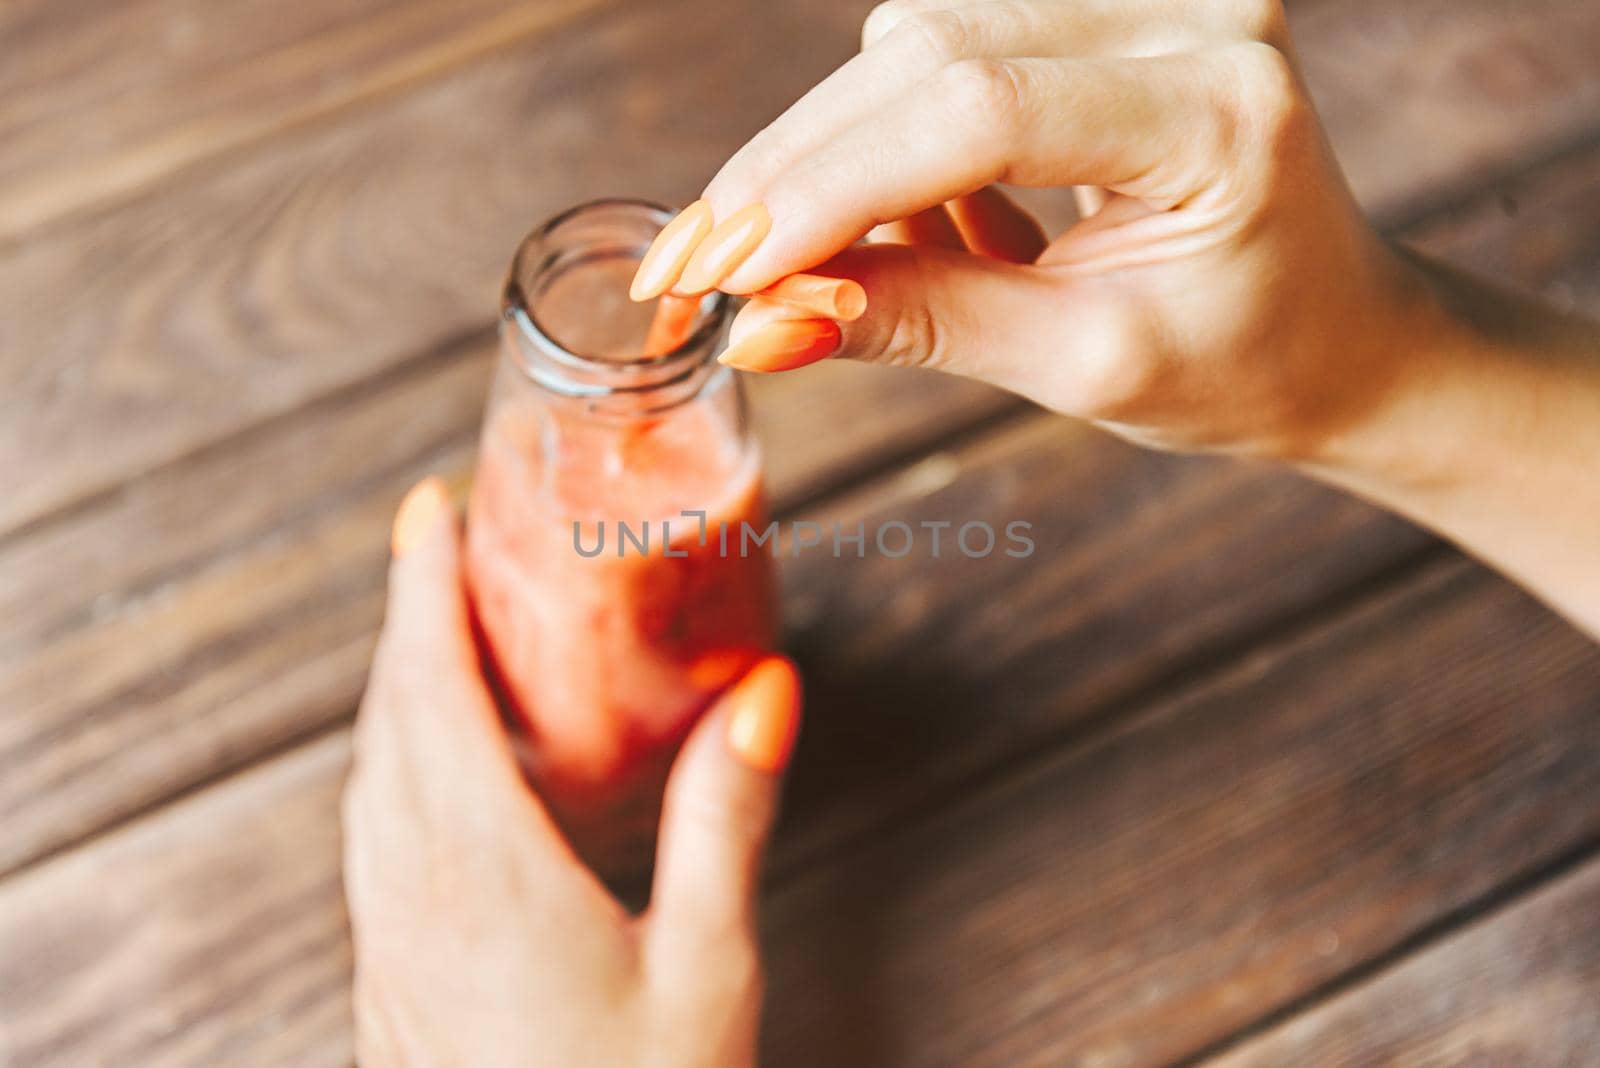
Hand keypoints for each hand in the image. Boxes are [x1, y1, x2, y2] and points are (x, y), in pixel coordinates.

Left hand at [343, 478, 802, 1067]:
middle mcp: (413, 890)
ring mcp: (390, 938)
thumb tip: (767, 692)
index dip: (423, 588)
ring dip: (396, 688)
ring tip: (440, 637)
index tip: (427, 507)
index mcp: (484, 868)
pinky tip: (437, 774)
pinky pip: (373, 834)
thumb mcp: (706, 963)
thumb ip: (725, 819)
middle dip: (410, 618)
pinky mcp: (392, 977)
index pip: (433, 689)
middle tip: (448, 545)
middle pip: (388, 717)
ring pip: (369, 776)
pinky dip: (395, 762)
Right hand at [632, 0, 1423, 461]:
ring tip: (897, 270)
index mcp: (1217, 109)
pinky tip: (959, 225)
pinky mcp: (1108, 1)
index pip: (977, 114)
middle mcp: (1193, 11)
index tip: (718, 268)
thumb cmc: (1239, 364)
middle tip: (697, 268)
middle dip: (796, 170)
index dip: (828, 188)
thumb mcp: (1082, 365)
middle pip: (928, 54)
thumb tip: (757, 325)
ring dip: (848, 155)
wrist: (1337, 334)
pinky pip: (950, 40)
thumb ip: (923, 323)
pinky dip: (900, 136)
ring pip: (918, 39)